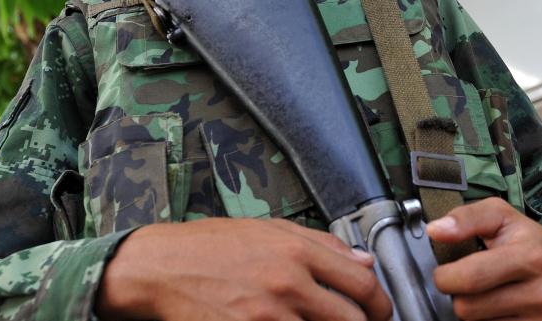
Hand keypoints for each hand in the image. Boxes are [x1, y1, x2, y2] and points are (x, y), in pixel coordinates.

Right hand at [96, 218, 391, 320]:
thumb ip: (320, 244)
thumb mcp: (268, 229)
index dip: (381, 305)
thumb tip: (363, 260)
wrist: (159, 268)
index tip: (381, 312)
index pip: (363, 283)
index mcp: (297, 251)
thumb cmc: (210, 246)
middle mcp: (287, 283)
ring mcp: (267, 316)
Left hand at [427, 197, 541, 320]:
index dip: (446, 278)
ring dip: (479, 314)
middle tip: (471, 285)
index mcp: (531, 256)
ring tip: (492, 296)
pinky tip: (503, 311)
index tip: (445, 273)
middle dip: (461, 297)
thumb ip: (467, 218)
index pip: (470, 279)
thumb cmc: (531, 242)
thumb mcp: (502, 217)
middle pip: (468, 310)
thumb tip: (435, 230)